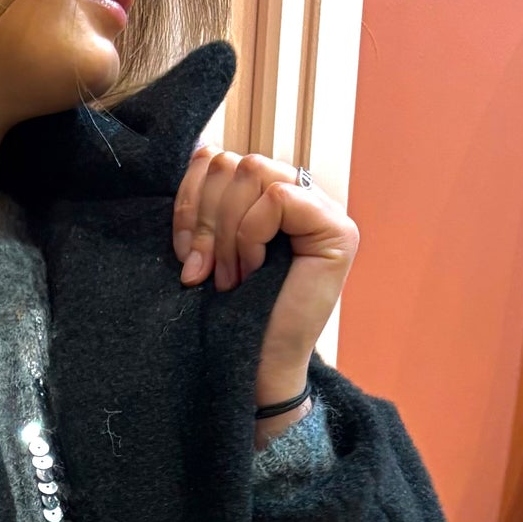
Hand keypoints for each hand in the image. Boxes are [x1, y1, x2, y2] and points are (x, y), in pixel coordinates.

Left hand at [171, 147, 359, 431]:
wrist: (253, 369)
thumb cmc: (227, 318)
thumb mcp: (206, 247)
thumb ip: (208, 200)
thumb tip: (201, 152)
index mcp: (264, 198)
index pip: (220, 159)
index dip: (189, 201)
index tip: (185, 257)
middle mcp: (299, 197)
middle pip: (234, 162)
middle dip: (204, 219)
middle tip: (203, 273)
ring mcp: (323, 211)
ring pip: (253, 171)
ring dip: (226, 232)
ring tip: (228, 278)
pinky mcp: (337, 230)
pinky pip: (277, 197)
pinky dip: (251, 235)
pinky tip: (252, 272)